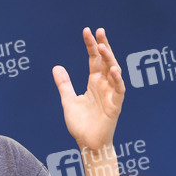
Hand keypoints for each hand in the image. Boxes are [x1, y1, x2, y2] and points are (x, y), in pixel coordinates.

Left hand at [52, 28, 125, 151]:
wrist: (87, 144)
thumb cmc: (81, 125)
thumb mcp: (68, 101)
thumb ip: (64, 84)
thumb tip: (56, 67)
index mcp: (94, 83)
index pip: (94, 60)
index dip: (91, 46)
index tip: (87, 31)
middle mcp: (104, 86)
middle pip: (105, 62)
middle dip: (103, 46)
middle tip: (99, 31)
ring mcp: (111, 95)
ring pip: (113, 73)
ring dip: (109, 59)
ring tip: (103, 46)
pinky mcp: (115, 106)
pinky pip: (119, 91)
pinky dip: (117, 80)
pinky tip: (113, 70)